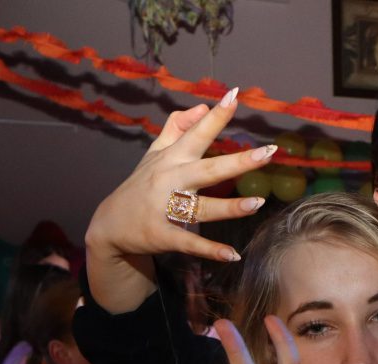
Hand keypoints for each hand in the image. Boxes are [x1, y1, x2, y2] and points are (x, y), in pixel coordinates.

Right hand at [84, 90, 276, 312]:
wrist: (109, 225)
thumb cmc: (140, 185)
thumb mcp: (154, 153)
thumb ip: (176, 128)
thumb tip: (202, 107)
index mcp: (172, 158)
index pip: (197, 133)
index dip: (216, 115)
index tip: (235, 95)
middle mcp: (170, 180)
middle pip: (209, 170)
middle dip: (239, 162)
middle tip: (268, 152)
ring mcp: (165, 209)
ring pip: (202, 207)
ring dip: (230, 207)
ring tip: (258, 203)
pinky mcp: (162, 236)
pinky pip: (189, 243)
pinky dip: (210, 250)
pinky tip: (232, 254)